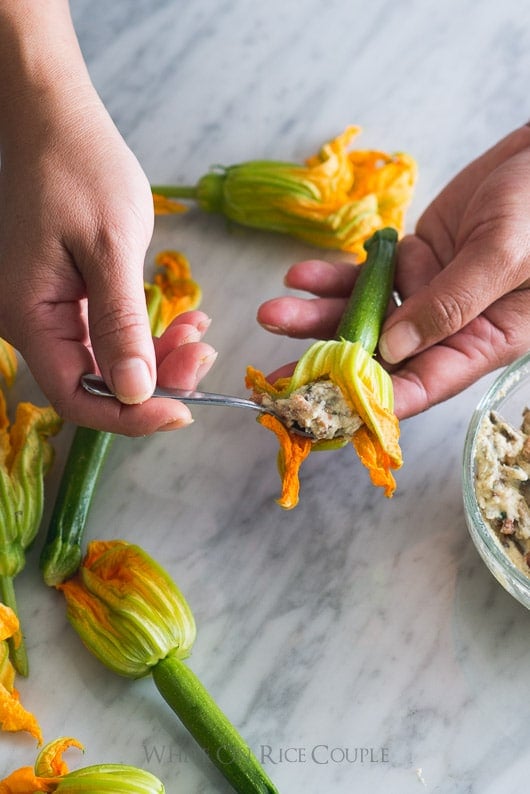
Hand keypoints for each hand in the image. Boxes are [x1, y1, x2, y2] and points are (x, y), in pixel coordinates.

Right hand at [0, 8, 215, 433]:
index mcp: (31, 316)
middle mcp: (33, 322)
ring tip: (198, 330)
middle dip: (157, 380)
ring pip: (109, 361)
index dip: (131, 416)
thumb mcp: (109, 247)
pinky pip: (108, 333)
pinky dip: (147, 332)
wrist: (58, 121)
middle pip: (97, 383)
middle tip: (204, 354)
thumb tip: (134, 393)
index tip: (185, 410)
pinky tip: (183, 318)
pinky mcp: (67, 298)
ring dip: (159, 356)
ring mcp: (49, 311)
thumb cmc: (79, 169)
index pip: (78, 398)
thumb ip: (120, 324)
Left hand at [257, 124, 529, 418]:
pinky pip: (365, 277)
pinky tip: (299, 276)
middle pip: (382, 357)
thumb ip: (451, 304)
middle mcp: (450, 326)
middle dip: (329, 365)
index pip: (423, 385)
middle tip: (280, 376)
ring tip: (272, 314)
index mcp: (483, 341)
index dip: (374, 401)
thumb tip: (393, 349)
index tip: (327, 409)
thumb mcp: (504, 256)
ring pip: (365, 316)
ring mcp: (427, 293)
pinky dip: (333, 278)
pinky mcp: (412, 262)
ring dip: (317, 317)